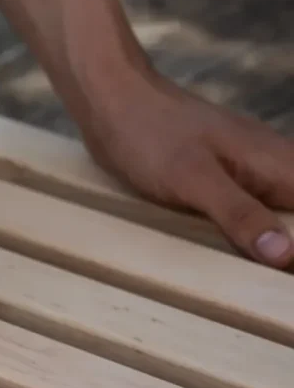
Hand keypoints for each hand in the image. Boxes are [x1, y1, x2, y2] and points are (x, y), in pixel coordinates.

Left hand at [78, 74, 293, 267]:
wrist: (112, 100)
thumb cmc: (151, 135)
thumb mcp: (194, 180)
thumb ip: (240, 214)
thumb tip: (286, 255)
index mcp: (280, 164)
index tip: (286, 273)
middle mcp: (272, 168)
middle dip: (288, 250)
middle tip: (272, 287)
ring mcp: (246, 174)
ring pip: (276, 217)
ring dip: (268, 246)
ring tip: (259, 282)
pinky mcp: (219, 181)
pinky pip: (246, 214)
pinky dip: (244, 236)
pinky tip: (232, 259)